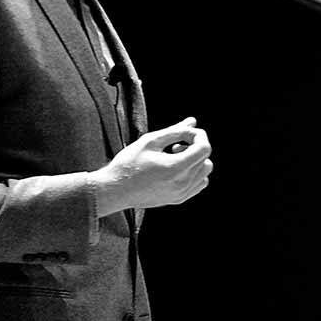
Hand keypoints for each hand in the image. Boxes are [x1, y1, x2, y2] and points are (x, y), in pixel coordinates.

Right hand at [91, 117, 212, 215]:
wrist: (115, 190)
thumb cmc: (128, 163)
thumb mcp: (150, 141)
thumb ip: (174, 130)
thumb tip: (192, 121)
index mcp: (176, 168)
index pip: (204, 148)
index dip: (198, 136)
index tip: (183, 133)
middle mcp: (182, 184)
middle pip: (206, 159)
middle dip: (194, 147)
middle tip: (173, 146)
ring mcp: (181, 194)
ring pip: (205, 172)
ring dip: (195, 161)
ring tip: (173, 158)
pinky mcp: (178, 199)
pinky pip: (198, 183)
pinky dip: (193, 173)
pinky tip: (175, 169)